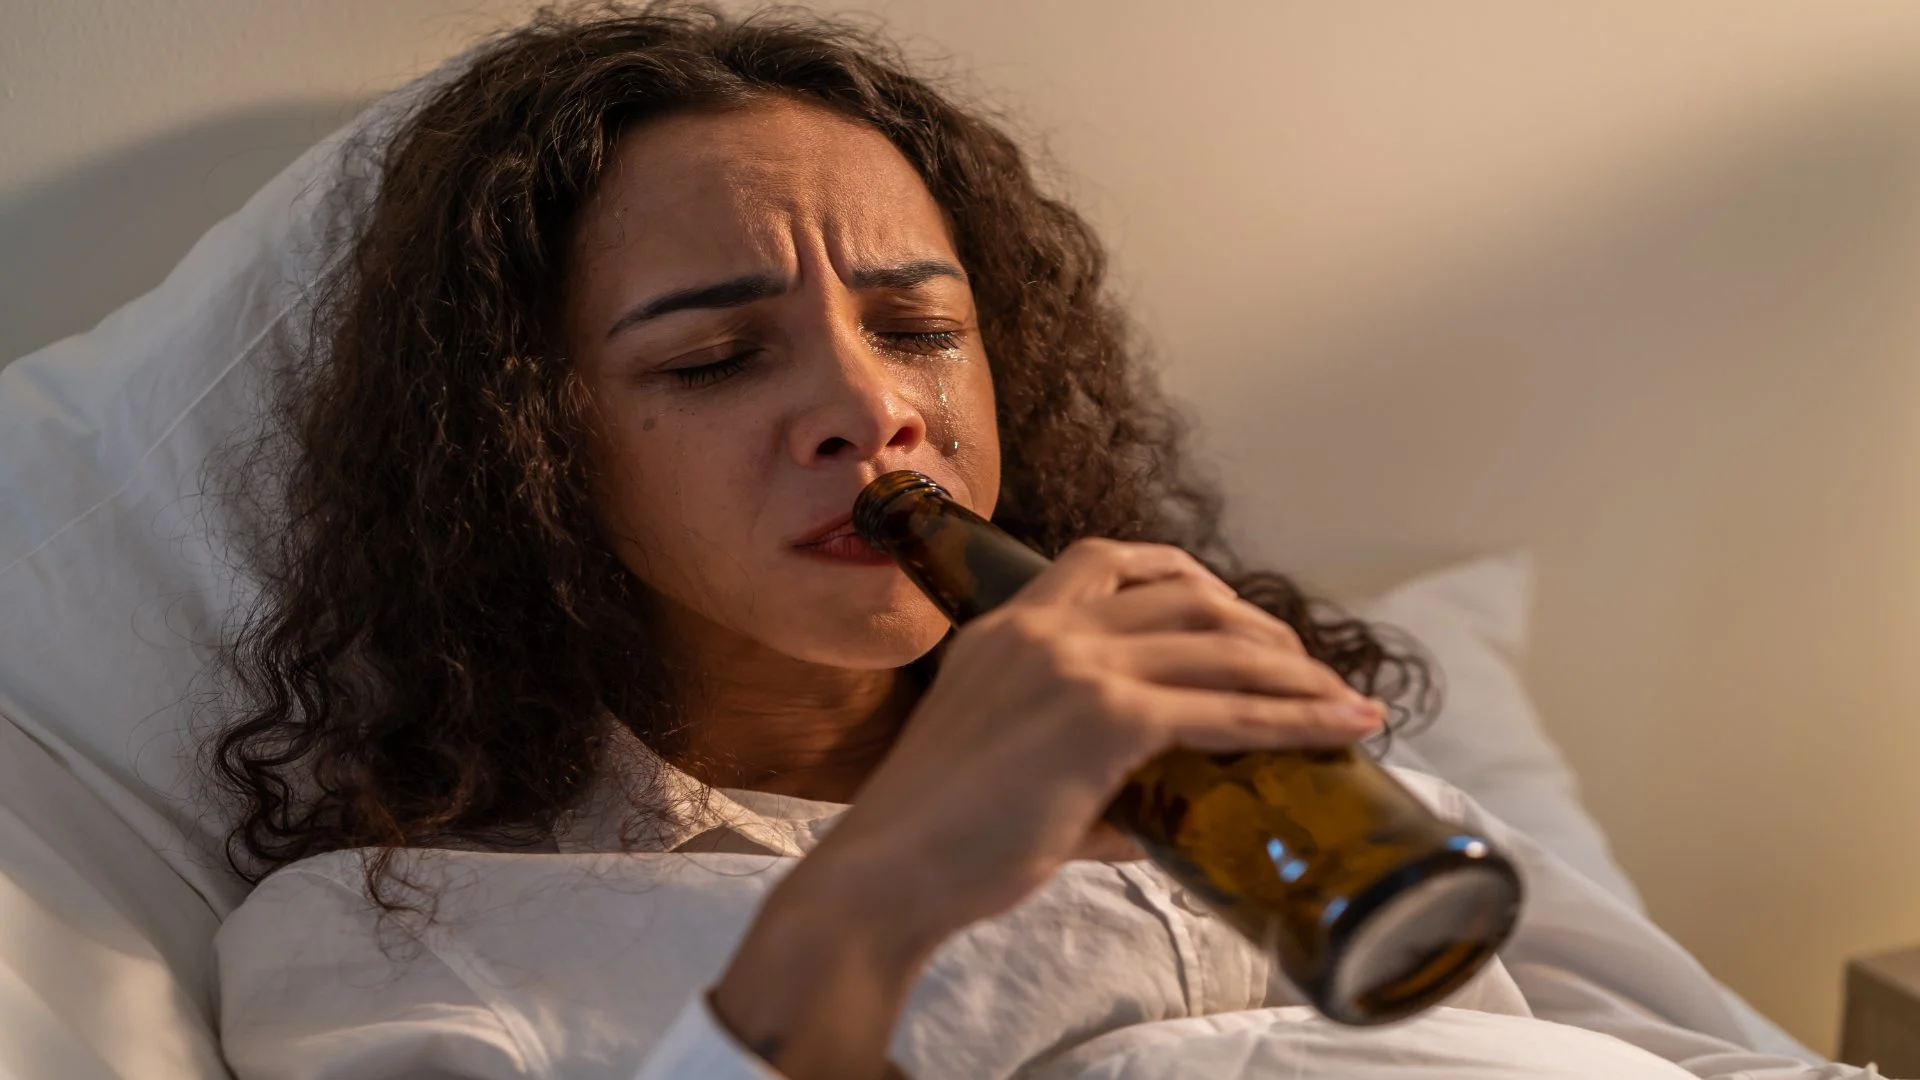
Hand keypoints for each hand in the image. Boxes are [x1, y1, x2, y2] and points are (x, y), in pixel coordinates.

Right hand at [817, 537, 1384, 941]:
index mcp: (1008, 626)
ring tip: (1343, 702)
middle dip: (1260, 627)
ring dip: (1295, 672)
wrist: (886, 874)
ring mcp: (1076, 665)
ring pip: (1219, 644)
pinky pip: (1224, 709)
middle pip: (1185, 592)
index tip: (1232, 614)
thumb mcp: (1004, 765)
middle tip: (1304, 670)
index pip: (1109, 558)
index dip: (1187, 577)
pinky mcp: (1104, 718)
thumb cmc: (935, 838)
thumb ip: (1080, 771)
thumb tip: (1151, 814)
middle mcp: (1044, 629)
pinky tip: (1336, 730)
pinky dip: (1292, 718)